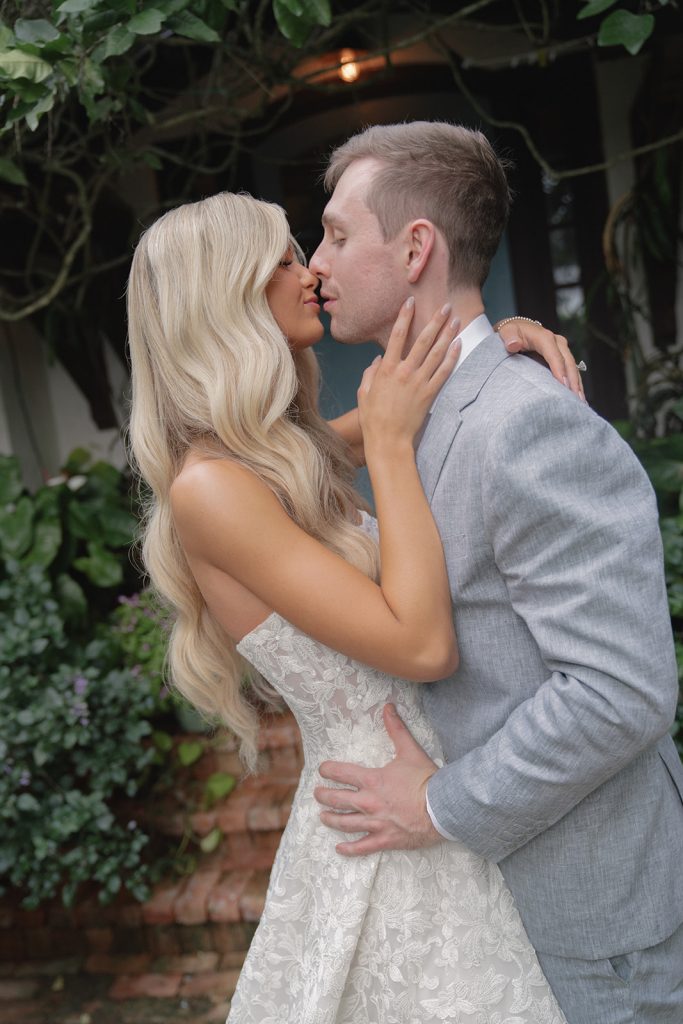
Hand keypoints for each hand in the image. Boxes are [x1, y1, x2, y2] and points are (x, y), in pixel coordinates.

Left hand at [314, 704, 441, 855]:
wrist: (443, 807)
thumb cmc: (427, 779)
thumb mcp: (410, 750)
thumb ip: (396, 728)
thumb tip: (388, 706)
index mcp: (372, 781)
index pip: (342, 774)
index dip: (328, 770)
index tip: (322, 770)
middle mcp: (369, 802)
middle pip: (337, 800)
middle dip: (324, 796)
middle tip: (317, 794)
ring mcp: (376, 823)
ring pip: (345, 824)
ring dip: (331, 819)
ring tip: (322, 817)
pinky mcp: (385, 839)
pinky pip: (362, 847)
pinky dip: (349, 849)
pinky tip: (339, 849)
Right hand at [358, 299, 460, 451]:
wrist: (388, 440)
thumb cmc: (373, 418)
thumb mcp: (364, 393)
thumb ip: (370, 373)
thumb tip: (378, 359)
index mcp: (386, 369)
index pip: (396, 335)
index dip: (404, 316)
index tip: (411, 302)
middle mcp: (404, 371)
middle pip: (422, 339)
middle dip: (435, 320)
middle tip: (445, 306)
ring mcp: (419, 382)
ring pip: (436, 353)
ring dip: (447, 334)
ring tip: (456, 320)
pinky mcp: (430, 394)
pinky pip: (444, 371)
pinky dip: (452, 357)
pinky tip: (458, 345)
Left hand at [496, 319, 585, 401]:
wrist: (517, 329)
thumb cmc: (511, 332)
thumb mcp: (506, 331)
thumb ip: (509, 336)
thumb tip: (513, 344)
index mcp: (544, 337)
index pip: (554, 354)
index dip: (559, 370)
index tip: (564, 386)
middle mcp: (557, 342)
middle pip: (568, 363)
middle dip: (573, 381)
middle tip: (576, 400)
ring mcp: (562, 350)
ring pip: (573, 368)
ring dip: (577, 385)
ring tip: (580, 403)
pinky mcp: (562, 358)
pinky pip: (571, 371)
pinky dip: (575, 384)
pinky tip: (577, 398)